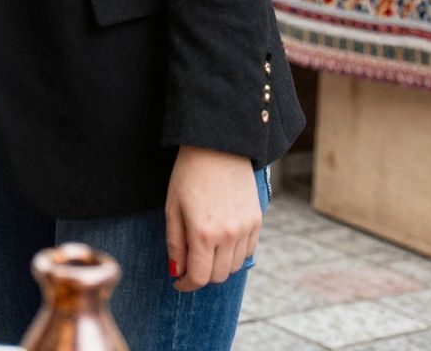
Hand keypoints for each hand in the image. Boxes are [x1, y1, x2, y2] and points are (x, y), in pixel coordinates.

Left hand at [165, 147, 262, 291]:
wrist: (218, 146)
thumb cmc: (188, 174)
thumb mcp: (172, 207)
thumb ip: (175, 243)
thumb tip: (177, 271)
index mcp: (203, 232)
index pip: (199, 277)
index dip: (187, 284)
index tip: (178, 282)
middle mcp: (229, 235)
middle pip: (218, 276)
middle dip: (202, 276)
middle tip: (188, 266)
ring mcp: (246, 229)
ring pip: (234, 267)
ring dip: (218, 266)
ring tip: (204, 251)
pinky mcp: (257, 221)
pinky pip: (248, 251)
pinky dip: (234, 254)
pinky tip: (221, 242)